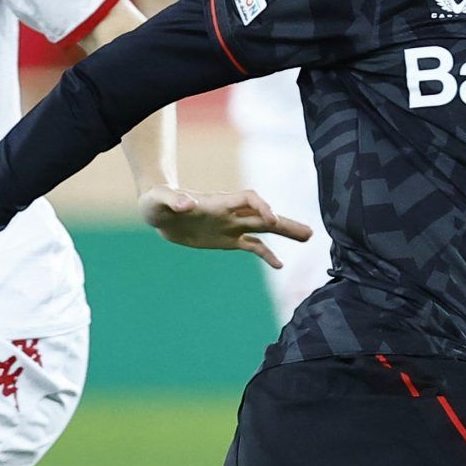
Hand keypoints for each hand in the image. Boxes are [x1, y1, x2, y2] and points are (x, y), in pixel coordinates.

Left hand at [137, 186, 314, 268]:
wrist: (157, 211)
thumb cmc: (156, 201)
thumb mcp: (159, 200)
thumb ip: (173, 200)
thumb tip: (187, 204)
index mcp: (218, 202)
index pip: (247, 200)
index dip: (261, 207)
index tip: (271, 221)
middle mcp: (229, 213)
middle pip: (263, 215)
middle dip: (284, 223)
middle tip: (309, 233)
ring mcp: (230, 226)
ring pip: (263, 230)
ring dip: (284, 233)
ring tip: (307, 238)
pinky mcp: (226, 239)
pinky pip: (251, 246)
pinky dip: (266, 255)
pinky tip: (280, 265)